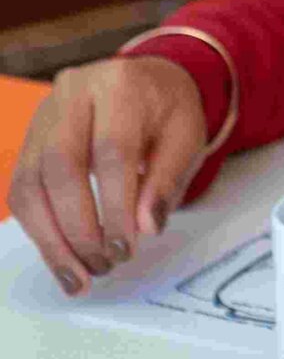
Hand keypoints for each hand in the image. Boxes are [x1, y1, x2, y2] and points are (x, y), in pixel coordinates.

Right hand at [8, 56, 209, 295]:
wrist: (146, 83)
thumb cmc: (168, 113)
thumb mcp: (187, 138)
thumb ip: (167, 179)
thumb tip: (146, 227)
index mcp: (119, 86)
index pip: (111, 150)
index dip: (114, 204)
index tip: (124, 247)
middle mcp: (71, 94)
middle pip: (60, 166)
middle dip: (78, 226)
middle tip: (103, 265)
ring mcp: (42, 116)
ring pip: (29, 182)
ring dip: (51, 238)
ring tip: (79, 275)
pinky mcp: (28, 140)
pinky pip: (20, 189)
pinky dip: (39, 229)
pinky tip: (61, 257)